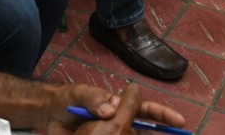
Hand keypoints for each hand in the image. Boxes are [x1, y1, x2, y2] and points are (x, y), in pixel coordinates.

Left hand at [44, 83, 184, 134]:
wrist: (46, 115)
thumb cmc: (65, 100)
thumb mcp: (77, 94)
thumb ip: (93, 98)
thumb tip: (111, 109)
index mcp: (117, 104)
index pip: (144, 108)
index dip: (162, 114)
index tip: (178, 121)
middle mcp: (118, 120)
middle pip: (144, 129)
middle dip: (160, 134)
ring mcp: (110, 134)